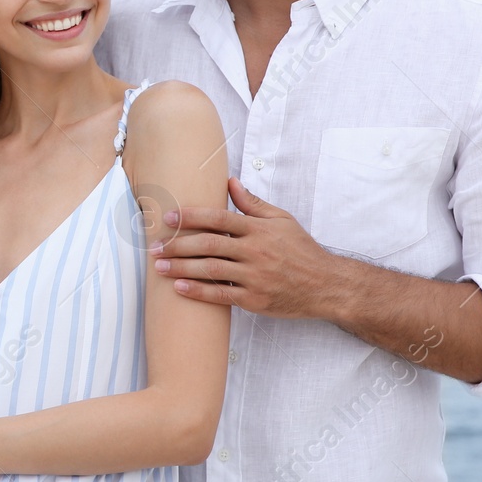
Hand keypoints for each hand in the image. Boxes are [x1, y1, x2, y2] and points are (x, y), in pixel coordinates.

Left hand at [151, 177, 352, 318]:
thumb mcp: (281, 220)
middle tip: (154, 245)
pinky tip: (178, 287)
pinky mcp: (255, 299)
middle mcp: (255, 251)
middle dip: (177, 244)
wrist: (326, 285)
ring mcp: (255, 276)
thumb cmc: (301, 250)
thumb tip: (230, 182)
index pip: (218, 218)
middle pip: (209, 245)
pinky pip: (221, 294)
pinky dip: (198, 291)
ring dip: (180, 267)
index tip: (168, 217)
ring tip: (158, 266)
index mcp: (258, 229)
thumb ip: (253, 203)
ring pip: (210, 269)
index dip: (191, 217)